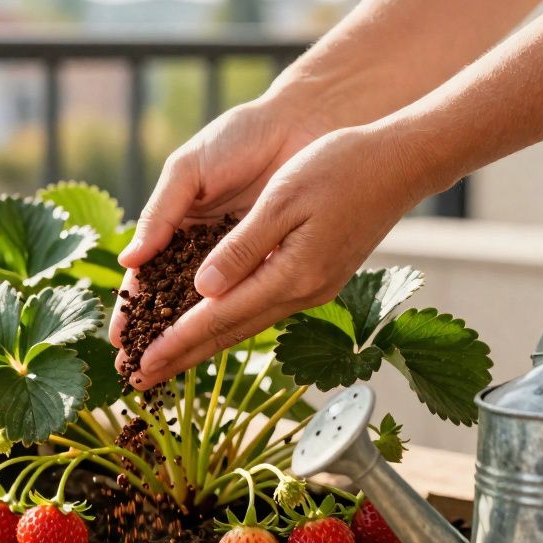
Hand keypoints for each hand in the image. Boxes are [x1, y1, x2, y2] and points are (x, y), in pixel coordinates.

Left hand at [122, 124, 439, 389]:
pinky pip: (261, 309)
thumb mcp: (283, 199)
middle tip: (140, 380)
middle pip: (229, 333)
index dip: (176, 341)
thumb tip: (204, 290)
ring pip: (245, 325)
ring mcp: (312, 289)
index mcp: (291, 274)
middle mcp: (302, 292)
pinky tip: (210, 327)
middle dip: (182, 356)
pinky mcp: (316, 278)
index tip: (142, 363)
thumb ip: (242, 247)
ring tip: (166, 361)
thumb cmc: (342, 168)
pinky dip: (228, 323)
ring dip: (203, 345)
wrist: (402, 162)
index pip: (219, 317)